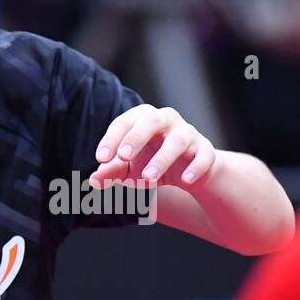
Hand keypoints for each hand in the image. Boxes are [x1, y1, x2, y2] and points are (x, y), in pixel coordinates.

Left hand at [90, 105, 216, 191]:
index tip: (100, 158)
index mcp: (143, 118)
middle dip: (136, 137)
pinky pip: (204, 156)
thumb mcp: (129, 168)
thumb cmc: (151, 162)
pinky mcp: (205, 150)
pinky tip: (185, 181)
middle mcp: (166, 120)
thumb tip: (93, 180)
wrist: (187, 173)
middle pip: (151, 121)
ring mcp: (188, 134)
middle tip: (122, 156)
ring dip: (162, 158)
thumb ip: (111, 172)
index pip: (124, 122)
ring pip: (177, 141)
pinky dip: (196, 167)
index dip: (111, 139)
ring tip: (148, 177)